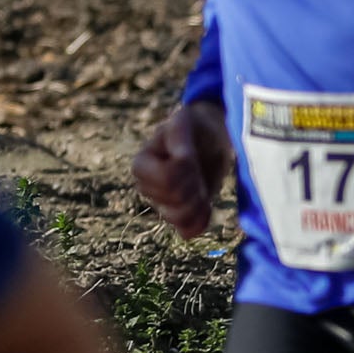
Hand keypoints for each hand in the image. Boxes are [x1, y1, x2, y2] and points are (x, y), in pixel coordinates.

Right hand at [133, 100, 230, 238]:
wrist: (210, 142)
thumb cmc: (195, 128)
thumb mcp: (186, 121)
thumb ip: (179, 134)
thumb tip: (182, 158)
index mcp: (142, 163)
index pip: (165, 178)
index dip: (184, 171)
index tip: (191, 157)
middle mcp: (147, 186)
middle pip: (172, 199)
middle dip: (192, 187)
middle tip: (199, 173)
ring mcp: (161, 203)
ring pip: (175, 218)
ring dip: (196, 205)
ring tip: (203, 190)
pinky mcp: (179, 215)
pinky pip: (186, 231)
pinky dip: (200, 222)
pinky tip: (207, 206)